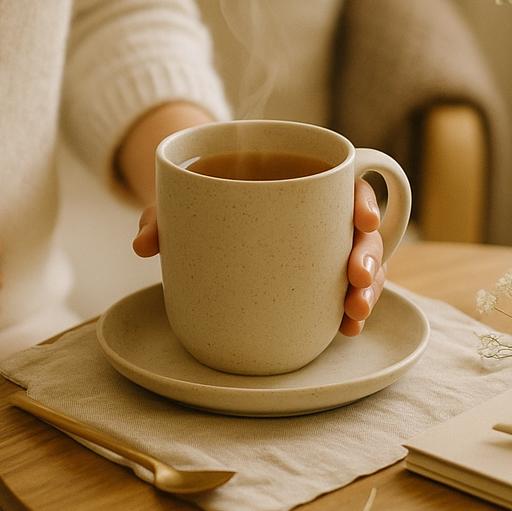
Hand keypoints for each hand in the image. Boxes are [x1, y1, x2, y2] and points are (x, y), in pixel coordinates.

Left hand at [133, 177, 386, 335]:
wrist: (192, 217)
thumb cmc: (193, 201)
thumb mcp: (176, 203)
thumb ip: (161, 217)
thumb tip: (142, 245)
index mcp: (298, 180)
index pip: (347, 183)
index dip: (363, 200)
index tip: (362, 220)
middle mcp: (321, 215)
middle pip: (364, 231)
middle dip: (368, 256)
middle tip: (354, 278)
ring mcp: (323, 250)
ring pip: (364, 264)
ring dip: (368, 288)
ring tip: (354, 314)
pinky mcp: (317, 280)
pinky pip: (344, 292)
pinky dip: (350, 311)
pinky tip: (345, 330)